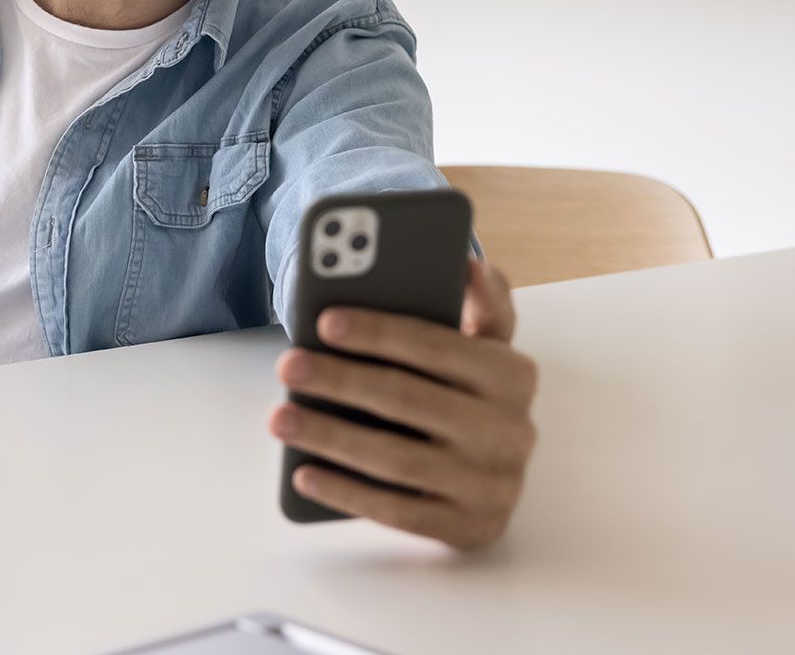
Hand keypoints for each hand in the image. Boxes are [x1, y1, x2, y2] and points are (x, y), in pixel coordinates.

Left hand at [270, 258, 536, 548]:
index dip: (381, 332)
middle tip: (289, 365)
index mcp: (514, 374)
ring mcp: (494, 486)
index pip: (439, 346)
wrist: (494, 468)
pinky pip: (399, 513)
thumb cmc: (468, 389)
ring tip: (280, 418)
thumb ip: (479, 299)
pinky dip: (347, 493)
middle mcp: (513, 432)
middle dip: (342, 380)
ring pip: (398, 459)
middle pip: (410, 400)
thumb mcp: (482, 342)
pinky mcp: (472, 529)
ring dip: (330, 437)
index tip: (325, 320)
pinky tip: (304, 472)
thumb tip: (467, 265)